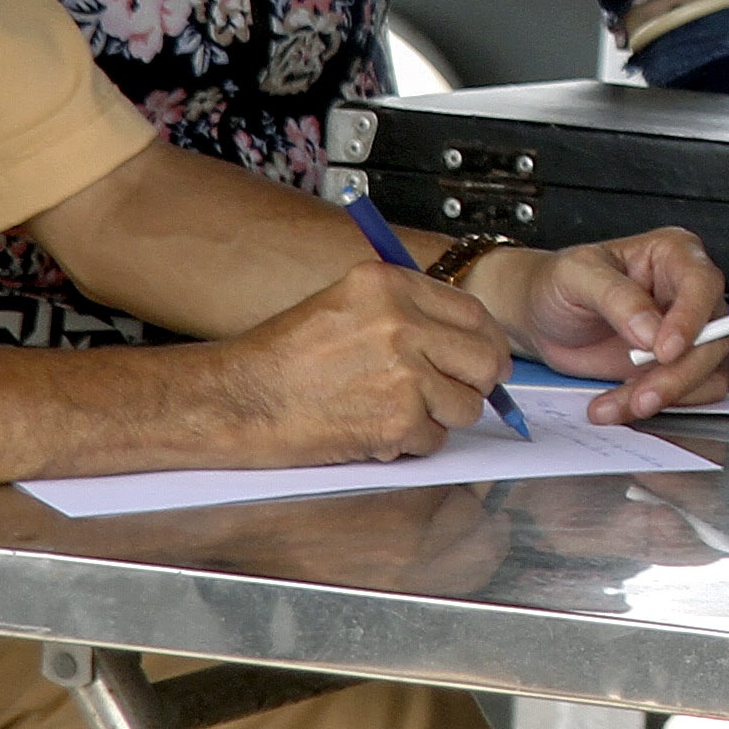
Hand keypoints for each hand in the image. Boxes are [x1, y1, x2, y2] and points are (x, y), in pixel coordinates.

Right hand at [214, 261, 512, 461]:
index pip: (473, 313)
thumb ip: (406, 311)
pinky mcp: (398, 420)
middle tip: (455, 393)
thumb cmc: (284, 357)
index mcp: (389, 285)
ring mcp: (404, 374)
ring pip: (466, 405)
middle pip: (485, 359)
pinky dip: (412, 443)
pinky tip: (375, 428)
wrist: (243, 400)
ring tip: (396, 409)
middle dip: (475, 382)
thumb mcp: (347, 303)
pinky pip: (435, 439)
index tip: (481, 358)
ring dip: (440, 416)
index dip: (484, 341)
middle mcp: (402, 323)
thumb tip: (466, 339)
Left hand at [466, 230, 728, 421]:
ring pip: (708, 371)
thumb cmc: (558, 285)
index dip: (691, 319)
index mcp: (673, 254)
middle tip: (641, 394)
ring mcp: (688, 332)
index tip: (663, 350)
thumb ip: (615, 296)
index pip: (703, 283)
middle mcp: (688, 291)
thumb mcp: (575, 276)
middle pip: (714, 335)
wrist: (541, 318)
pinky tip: (620, 405)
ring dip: (667, 395)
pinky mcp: (679, 366)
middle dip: (678, 373)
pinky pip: (690, 394)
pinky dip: (659, 406)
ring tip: (620, 404)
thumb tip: (651, 328)